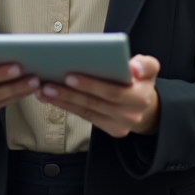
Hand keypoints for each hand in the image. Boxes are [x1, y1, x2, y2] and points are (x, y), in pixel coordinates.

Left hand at [37, 55, 160, 137]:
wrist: (147, 106)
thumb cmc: (141, 80)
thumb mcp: (150, 67)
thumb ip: (146, 65)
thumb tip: (134, 69)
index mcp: (140, 97)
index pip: (112, 91)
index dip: (90, 84)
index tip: (70, 75)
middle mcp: (130, 114)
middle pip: (94, 102)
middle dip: (69, 93)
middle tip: (48, 83)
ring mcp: (120, 125)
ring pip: (86, 110)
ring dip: (63, 100)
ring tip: (44, 89)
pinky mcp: (110, 129)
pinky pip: (85, 116)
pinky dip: (67, 106)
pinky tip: (52, 98)